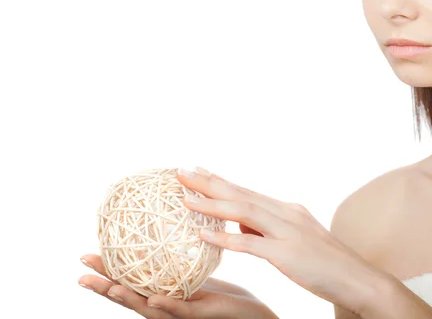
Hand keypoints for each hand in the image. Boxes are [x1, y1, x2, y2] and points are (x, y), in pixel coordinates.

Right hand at [78, 254, 277, 318]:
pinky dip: (166, 306)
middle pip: (130, 297)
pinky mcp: (202, 316)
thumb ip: (178, 258)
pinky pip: (182, 311)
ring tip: (109, 287)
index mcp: (163, 292)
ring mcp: (182, 314)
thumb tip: (166, 224)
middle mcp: (166, 306)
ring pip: (149, 307)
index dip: (106, 271)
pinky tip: (155, 299)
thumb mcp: (195, 272)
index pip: (129, 280)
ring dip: (128, 298)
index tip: (84, 255)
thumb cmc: (222, 294)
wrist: (249, 314)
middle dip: (104, 288)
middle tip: (80, 275)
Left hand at [177, 168, 388, 315]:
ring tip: (184, 197)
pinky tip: (204, 234)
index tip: (197, 170)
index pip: (246, 191)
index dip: (220, 181)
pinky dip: (226, 237)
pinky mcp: (288, 254)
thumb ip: (267, 229)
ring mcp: (287, 232)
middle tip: (180, 171)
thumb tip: (239, 224)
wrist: (358, 279)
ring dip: (211, 203)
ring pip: (243, 211)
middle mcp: (286, 214)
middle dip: (208, 182)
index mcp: (287, 210)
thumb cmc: (326, 263)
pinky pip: (251, 245)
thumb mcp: (295, 240)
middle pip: (240, 194)